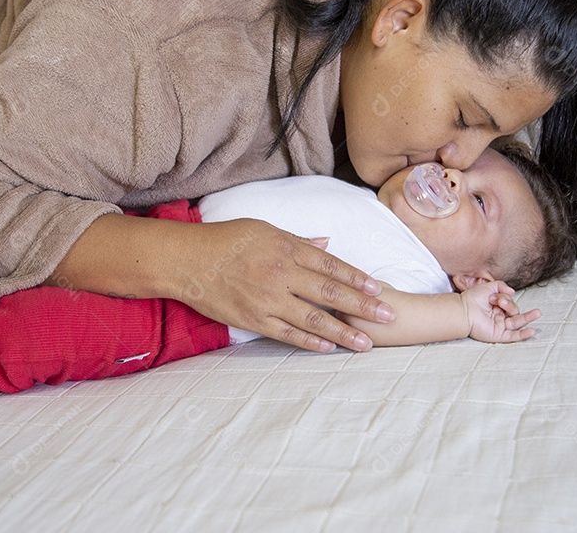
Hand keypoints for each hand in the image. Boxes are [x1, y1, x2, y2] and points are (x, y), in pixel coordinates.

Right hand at [170, 218, 392, 351]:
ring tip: (366, 343)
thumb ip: (298, 240)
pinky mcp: (253, 318)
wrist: (187, 260)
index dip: (358, 278)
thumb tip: (328, 244)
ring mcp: (268, 299)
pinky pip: (286, 333)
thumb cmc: (226, 239)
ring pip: (313, 318)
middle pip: (330, 292)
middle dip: (363, 306)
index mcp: (287, 248)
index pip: (332, 265)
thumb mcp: (265, 229)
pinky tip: (329, 348)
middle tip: (389, 317)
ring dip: (343, 332)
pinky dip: (309, 342)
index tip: (379, 289)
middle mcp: (282, 274)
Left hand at [462, 281, 540, 343]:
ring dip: (527, 317)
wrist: (463, 310)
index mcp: (497, 306)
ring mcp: (500, 326)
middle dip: (509, 305)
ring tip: (537, 312)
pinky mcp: (498, 335)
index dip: (504, 298)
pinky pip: (513, 336)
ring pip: (517, 322)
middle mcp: (500, 316)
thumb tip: (513, 292)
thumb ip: (501, 286)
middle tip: (498, 302)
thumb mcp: (488, 287)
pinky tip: (532, 330)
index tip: (492, 297)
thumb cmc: (472, 299)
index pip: (510, 302)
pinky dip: (523, 334)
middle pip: (514, 311)